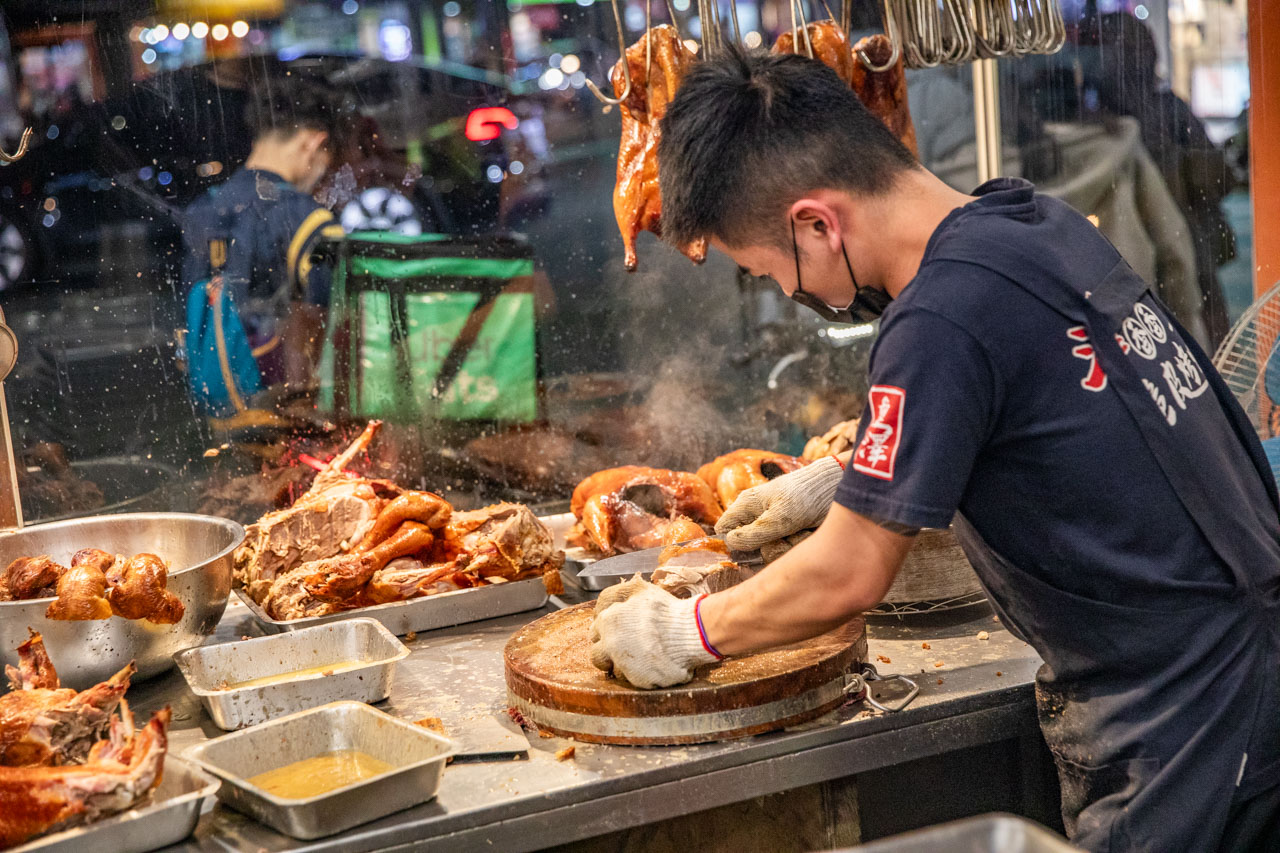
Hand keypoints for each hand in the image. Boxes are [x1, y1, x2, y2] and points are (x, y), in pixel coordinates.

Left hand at [589, 576, 717, 687]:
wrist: (690, 632)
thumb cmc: (665, 609)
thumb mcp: (638, 589)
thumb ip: (615, 595)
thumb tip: (601, 607)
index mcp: (608, 622)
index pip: (595, 631)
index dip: (606, 631)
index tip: (618, 631)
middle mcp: (611, 646)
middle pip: (597, 655)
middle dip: (607, 651)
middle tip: (626, 646)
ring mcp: (624, 665)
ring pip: (613, 671)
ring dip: (622, 665)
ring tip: (640, 657)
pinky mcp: (639, 681)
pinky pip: (633, 681)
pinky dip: (640, 673)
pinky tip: (651, 663)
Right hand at [714, 456, 843, 550]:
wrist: (837, 489)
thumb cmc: (806, 496)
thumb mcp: (780, 517)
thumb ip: (753, 534)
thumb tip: (731, 543)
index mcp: (747, 505)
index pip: (724, 529)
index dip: (733, 541)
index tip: (753, 545)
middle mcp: (757, 517)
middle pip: (750, 548)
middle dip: (770, 545)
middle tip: (785, 533)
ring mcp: (773, 527)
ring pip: (770, 552)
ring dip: (788, 546)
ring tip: (802, 530)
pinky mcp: (789, 534)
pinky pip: (787, 551)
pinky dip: (799, 545)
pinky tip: (808, 532)